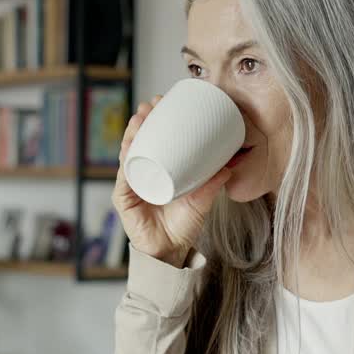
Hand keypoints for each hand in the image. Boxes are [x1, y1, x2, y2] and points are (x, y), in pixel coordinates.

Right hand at [114, 95, 231, 267]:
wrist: (172, 251)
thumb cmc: (183, 225)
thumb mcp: (202, 199)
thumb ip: (214, 183)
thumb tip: (229, 165)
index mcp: (159, 170)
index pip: (155, 140)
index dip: (156, 121)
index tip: (163, 102)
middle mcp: (143, 173)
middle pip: (139, 141)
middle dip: (142, 120)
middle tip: (151, 104)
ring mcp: (131, 184)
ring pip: (128, 153)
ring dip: (132, 133)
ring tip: (140, 117)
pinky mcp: (124, 198)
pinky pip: (124, 176)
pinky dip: (126, 159)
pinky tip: (129, 145)